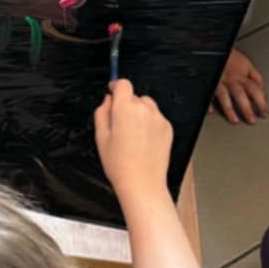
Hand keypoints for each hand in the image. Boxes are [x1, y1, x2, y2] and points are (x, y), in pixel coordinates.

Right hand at [94, 77, 173, 200]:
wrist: (142, 183)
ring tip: (132, 135)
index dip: (116, 86)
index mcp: (125, 109)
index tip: (112, 91)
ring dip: (139, 113)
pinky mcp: (168, 128)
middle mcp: (144, 109)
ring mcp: (158, 118)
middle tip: (119, 125)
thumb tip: (107, 100)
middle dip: (126, 105)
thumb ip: (102, 113)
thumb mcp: (101, 137)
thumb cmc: (120, 165)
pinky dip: (150, 124)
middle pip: (134, 96)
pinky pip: (156, 118)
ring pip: (147, 106)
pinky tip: (143, 141)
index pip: (123, 84)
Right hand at [214, 49, 267, 124]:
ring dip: (230, 109)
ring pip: (225, 95)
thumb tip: (262, 87)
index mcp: (243, 73)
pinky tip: (211, 110)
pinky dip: (209, 102)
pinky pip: (208, 93)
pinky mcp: (209, 80)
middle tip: (252, 120)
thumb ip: (255, 76)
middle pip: (241, 94)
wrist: (215, 45)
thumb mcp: (246, 62)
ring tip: (234, 120)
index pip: (256, 89)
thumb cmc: (229, 55)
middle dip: (247, 108)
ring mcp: (219, 80)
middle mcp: (232, 78)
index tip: (264, 112)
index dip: (262, 101)